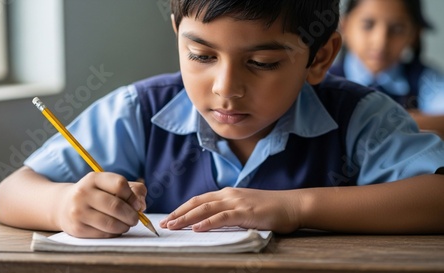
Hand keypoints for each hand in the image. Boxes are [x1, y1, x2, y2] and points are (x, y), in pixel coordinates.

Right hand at [56, 172, 146, 237]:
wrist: (64, 205)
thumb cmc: (96, 195)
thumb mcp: (109, 185)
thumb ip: (132, 190)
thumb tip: (141, 205)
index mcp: (93, 178)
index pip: (119, 184)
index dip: (133, 196)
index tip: (137, 204)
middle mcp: (83, 193)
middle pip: (116, 206)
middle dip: (132, 215)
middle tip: (135, 219)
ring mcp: (78, 211)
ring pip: (111, 223)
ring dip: (124, 226)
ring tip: (126, 225)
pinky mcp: (77, 228)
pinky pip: (103, 234)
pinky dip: (114, 233)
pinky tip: (114, 229)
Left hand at [159, 187, 301, 232]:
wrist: (293, 205)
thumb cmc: (271, 209)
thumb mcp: (245, 208)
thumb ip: (229, 212)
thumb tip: (212, 222)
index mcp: (228, 193)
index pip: (199, 200)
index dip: (182, 208)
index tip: (170, 218)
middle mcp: (229, 194)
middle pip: (197, 203)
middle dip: (178, 213)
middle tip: (164, 224)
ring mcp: (237, 202)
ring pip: (205, 209)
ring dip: (187, 218)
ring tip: (173, 226)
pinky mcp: (245, 212)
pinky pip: (222, 217)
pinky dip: (207, 222)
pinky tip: (196, 228)